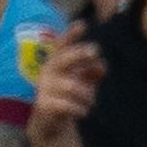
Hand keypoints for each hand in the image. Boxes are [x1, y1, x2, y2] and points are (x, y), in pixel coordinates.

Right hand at [28, 24, 103, 142]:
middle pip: (63, 59)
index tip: (83, 24)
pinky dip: (81, 109)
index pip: (62, 45)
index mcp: (57, 62)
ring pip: (73, 86)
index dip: (71, 35)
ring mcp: (44, 88)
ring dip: (87, 95)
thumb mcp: (84, 81)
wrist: (49, 122)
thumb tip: (102, 67)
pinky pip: (68, 105)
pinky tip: (83, 112)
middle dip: (79, 53)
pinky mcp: (44, 105)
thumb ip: (94, 70)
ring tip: (90, 102)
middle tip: (95, 51)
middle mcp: (48, 72)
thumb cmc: (69, 96)